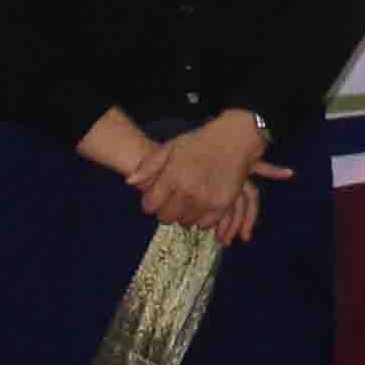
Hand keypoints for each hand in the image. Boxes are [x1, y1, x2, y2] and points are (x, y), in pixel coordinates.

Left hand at [141, 115, 286, 243]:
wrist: (234, 140)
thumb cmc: (200, 142)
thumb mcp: (170, 147)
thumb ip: (149, 166)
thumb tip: (130, 182)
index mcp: (172, 177)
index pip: (150, 206)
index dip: (150, 203)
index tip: (156, 198)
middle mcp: (188, 191)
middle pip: (166, 218)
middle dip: (166, 210)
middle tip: (172, 199)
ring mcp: (205, 200)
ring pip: (185, 222)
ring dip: (184, 214)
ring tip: (189, 200)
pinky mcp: (221, 206)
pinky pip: (205, 224)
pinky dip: (201, 218)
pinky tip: (202, 204)